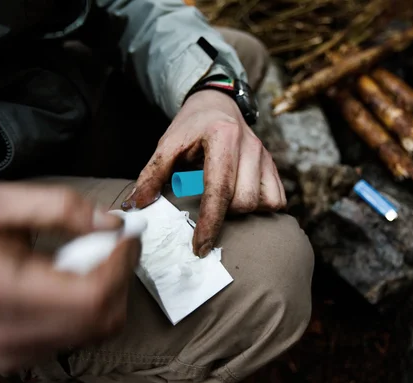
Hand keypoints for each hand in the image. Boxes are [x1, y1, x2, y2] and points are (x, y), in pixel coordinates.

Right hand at [0, 183, 140, 373]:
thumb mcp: (1, 205)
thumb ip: (59, 208)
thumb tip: (111, 224)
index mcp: (6, 293)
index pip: (94, 294)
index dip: (122, 261)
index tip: (128, 234)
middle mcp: (11, 334)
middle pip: (103, 317)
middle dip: (119, 275)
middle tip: (108, 242)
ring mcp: (14, 350)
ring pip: (96, 329)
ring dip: (105, 289)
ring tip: (76, 258)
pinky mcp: (17, 354)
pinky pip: (77, 335)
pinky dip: (87, 305)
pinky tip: (63, 278)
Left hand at [122, 89, 285, 256]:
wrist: (217, 105)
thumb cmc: (191, 127)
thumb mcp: (167, 144)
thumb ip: (152, 174)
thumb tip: (135, 206)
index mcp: (223, 137)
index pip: (219, 190)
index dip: (210, 223)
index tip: (199, 247)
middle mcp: (250, 146)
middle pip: (243, 201)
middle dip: (224, 213)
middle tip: (207, 206)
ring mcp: (265, 156)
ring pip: (262, 203)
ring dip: (242, 211)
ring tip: (224, 201)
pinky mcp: (273, 165)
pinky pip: (277, 200)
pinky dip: (261, 207)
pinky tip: (243, 200)